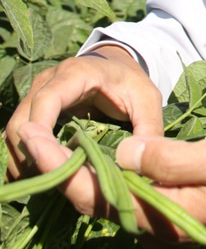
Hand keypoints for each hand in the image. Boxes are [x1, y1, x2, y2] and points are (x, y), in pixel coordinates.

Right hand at [5, 45, 162, 178]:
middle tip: (55, 182)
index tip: (48, 161)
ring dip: (24, 160)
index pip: (47, 100)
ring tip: (49, 182)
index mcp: (76, 74)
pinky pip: (16, 136)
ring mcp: (35, 94)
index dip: (42, 131)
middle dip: (32, 154)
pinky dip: (22, 157)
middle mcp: (48, 81)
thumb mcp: (147, 99)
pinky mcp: (32, 109)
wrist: (116, 65)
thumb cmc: (131, 82)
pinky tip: (41, 174)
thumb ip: (148, 127)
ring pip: (14, 131)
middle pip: (22, 121)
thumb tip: (142, 163)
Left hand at [15, 123, 205, 243]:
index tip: (38, 139)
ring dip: (78, 174)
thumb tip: (122, 151)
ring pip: (105, 201)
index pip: (99, 198)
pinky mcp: (165, 214)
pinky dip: (101, 176)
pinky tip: (92, 153)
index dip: (63, 170)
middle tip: (34, 135)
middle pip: (95, 203)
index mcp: (167, 218)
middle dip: (61, 171)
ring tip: (53, 141)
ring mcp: (160, 225)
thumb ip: (170, 159)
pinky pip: (122, 197)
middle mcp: (156, 231)